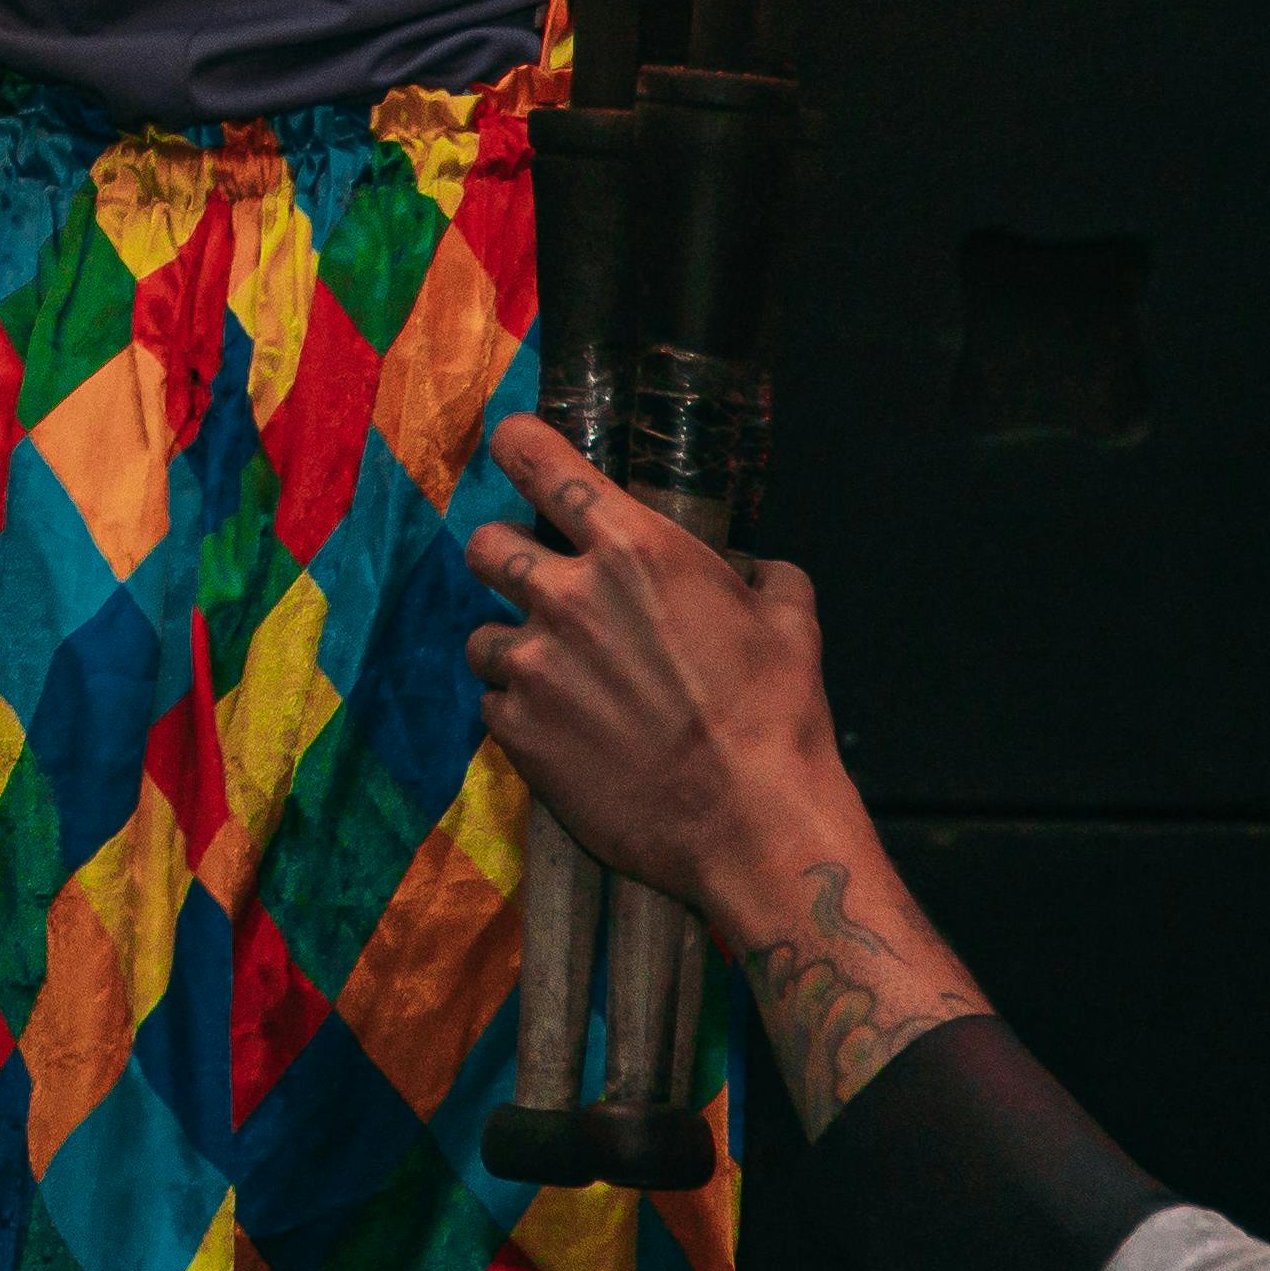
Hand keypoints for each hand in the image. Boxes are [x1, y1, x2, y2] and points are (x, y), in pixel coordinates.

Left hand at [461, 416, 855, 916]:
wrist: (751, 824)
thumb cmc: (777, 716)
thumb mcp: (789, 625)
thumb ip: (765, 579)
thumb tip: (760, 569)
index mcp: (633, 548)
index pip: (539, 460)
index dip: (517, 445)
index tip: (512, 446)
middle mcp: (568, 595)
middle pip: (485, 544)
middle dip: (506, 558)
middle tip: (539, 586)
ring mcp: (535, 665)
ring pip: (480, 633)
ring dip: (512, 646)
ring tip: (557, 677)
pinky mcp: (518, 732)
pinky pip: (494, 703)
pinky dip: (520, 712)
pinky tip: (563, 731)